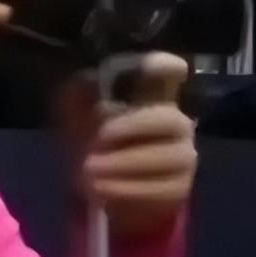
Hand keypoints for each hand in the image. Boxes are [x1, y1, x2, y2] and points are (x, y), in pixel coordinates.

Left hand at [60, 52, 196, 238]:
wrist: (99, 190)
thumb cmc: (88, 142)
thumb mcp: (73, 115)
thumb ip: (78, 95)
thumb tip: (89, 83)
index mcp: (148, 95)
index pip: (167, 72)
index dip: (163, 66)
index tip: (152, 67)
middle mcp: (173, 121)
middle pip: (168, 118)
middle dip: (132, 126)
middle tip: (100, 137)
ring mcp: (182, 155)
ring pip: (168, 156)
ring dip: (126, 162)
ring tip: (90, 170)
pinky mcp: (179, 187)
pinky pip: (163, 188)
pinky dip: (129, 189)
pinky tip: (103, 188)